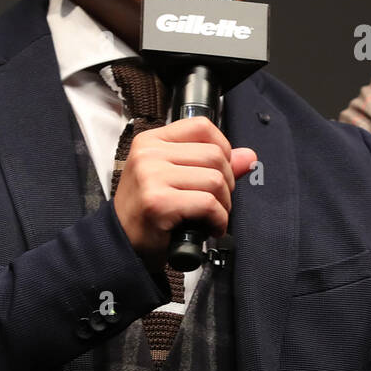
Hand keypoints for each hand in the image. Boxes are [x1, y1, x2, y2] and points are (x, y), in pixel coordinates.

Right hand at [112, 116, 255, 268]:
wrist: (122, 244)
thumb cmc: (148, 211)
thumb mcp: (177, 178)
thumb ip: (213, 164)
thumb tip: (248, 156)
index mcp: (152, 141)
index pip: (202, 126)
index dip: (222, 148)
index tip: (220, 170)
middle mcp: (148, 154)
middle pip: (214, 155)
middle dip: (226, 183)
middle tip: (216, 201)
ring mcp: (151, 176)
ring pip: (215, 180)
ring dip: (223, 205)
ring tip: (211, 216)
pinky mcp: (158, 201)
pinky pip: (208, 204)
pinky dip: (218, 220)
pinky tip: (210, 227)